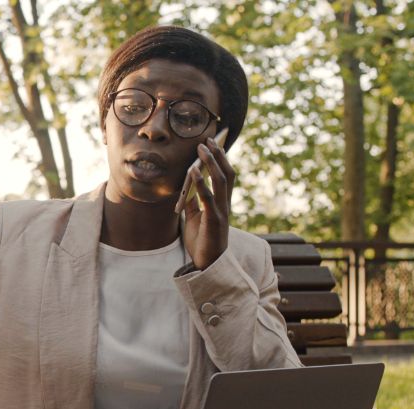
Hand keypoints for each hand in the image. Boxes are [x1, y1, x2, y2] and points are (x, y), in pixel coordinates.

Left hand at [180, 135, 234, 269]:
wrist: (207, 265)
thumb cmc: (201, 240)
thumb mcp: (194, 216)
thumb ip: (192, 200)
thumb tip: (186, 184)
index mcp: (222, 202)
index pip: (225, 175)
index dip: (221, 158)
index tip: (213, 141)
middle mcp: (225, 204)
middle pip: (227, 173)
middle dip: (219, 154)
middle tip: (209, 138)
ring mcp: (222, 211)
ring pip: (222, 180)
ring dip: (212, 162)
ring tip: (203, 147)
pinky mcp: (214, 220)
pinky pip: (208, 197)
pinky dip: (202, 182)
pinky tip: (194, 170)